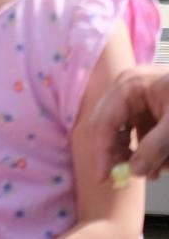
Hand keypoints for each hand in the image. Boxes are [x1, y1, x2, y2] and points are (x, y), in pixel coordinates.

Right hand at [85, 64, 168, 180]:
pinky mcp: (152, 104)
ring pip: (126, 129)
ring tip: (156, 173)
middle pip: (110, 125)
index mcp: (129, 86)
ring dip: (137, 153)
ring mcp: (140, 96)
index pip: (105, 122)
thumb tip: (135, 171)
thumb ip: (154, 148)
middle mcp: (128, 89)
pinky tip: (163, 162)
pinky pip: (142, 128)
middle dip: (119, 153)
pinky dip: (149, 146)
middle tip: (122, 178)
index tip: (103, 178)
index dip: (102, 151)